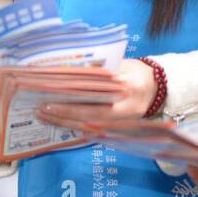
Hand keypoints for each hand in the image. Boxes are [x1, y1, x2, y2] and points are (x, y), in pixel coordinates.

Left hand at [36, 58, 153, 129]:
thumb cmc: (136, 72)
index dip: (70, 106)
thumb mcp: (121, 66)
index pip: (93, 101)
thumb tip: (66, 74)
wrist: (156, 87)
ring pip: (88, 127)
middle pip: (87, 118)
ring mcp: (122, 123)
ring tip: (44, 117)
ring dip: (64, 124)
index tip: (49, 102)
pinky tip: (59, 123)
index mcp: (126, 88)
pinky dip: (74, 127)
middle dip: (62, 116)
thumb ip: (98, 72)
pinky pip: (93, 130)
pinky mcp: (117, 128)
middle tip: (41, 111)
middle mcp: (124, 109)